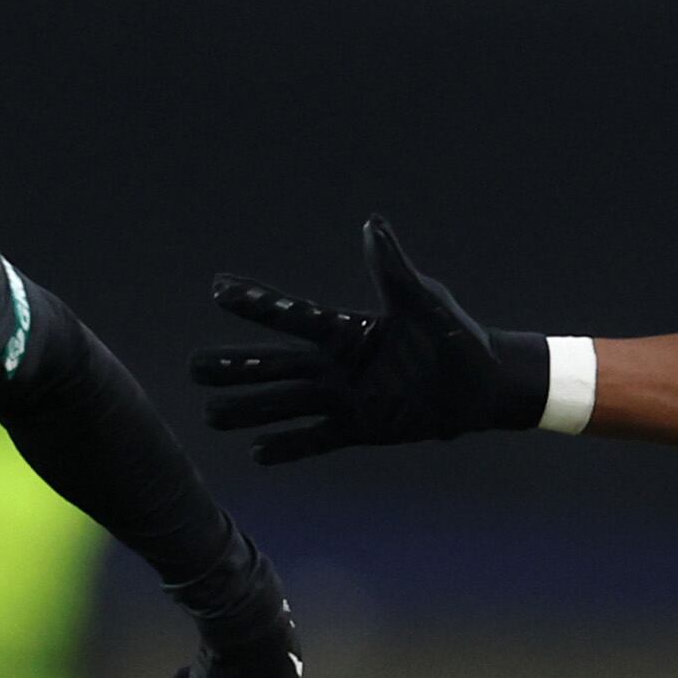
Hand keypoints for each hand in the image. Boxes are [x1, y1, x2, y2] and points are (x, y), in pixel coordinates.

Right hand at [192, 218, 541, 462]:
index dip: (258, 303)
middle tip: (193, 367)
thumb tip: (373, 224)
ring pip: (285, 404)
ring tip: (210, 414)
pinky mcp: (361, 428)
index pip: (294, 317)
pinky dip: (288, 447)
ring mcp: (346, 399)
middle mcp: (338, 365)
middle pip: (275, 365)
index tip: (219, 288)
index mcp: (349, 331)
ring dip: (249, 409)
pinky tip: (256, 453)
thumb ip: (392, 268)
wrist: (484, 386)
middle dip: (235, 365)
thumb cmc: (456, 336)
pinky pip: (316, 439)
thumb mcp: (423, 301)